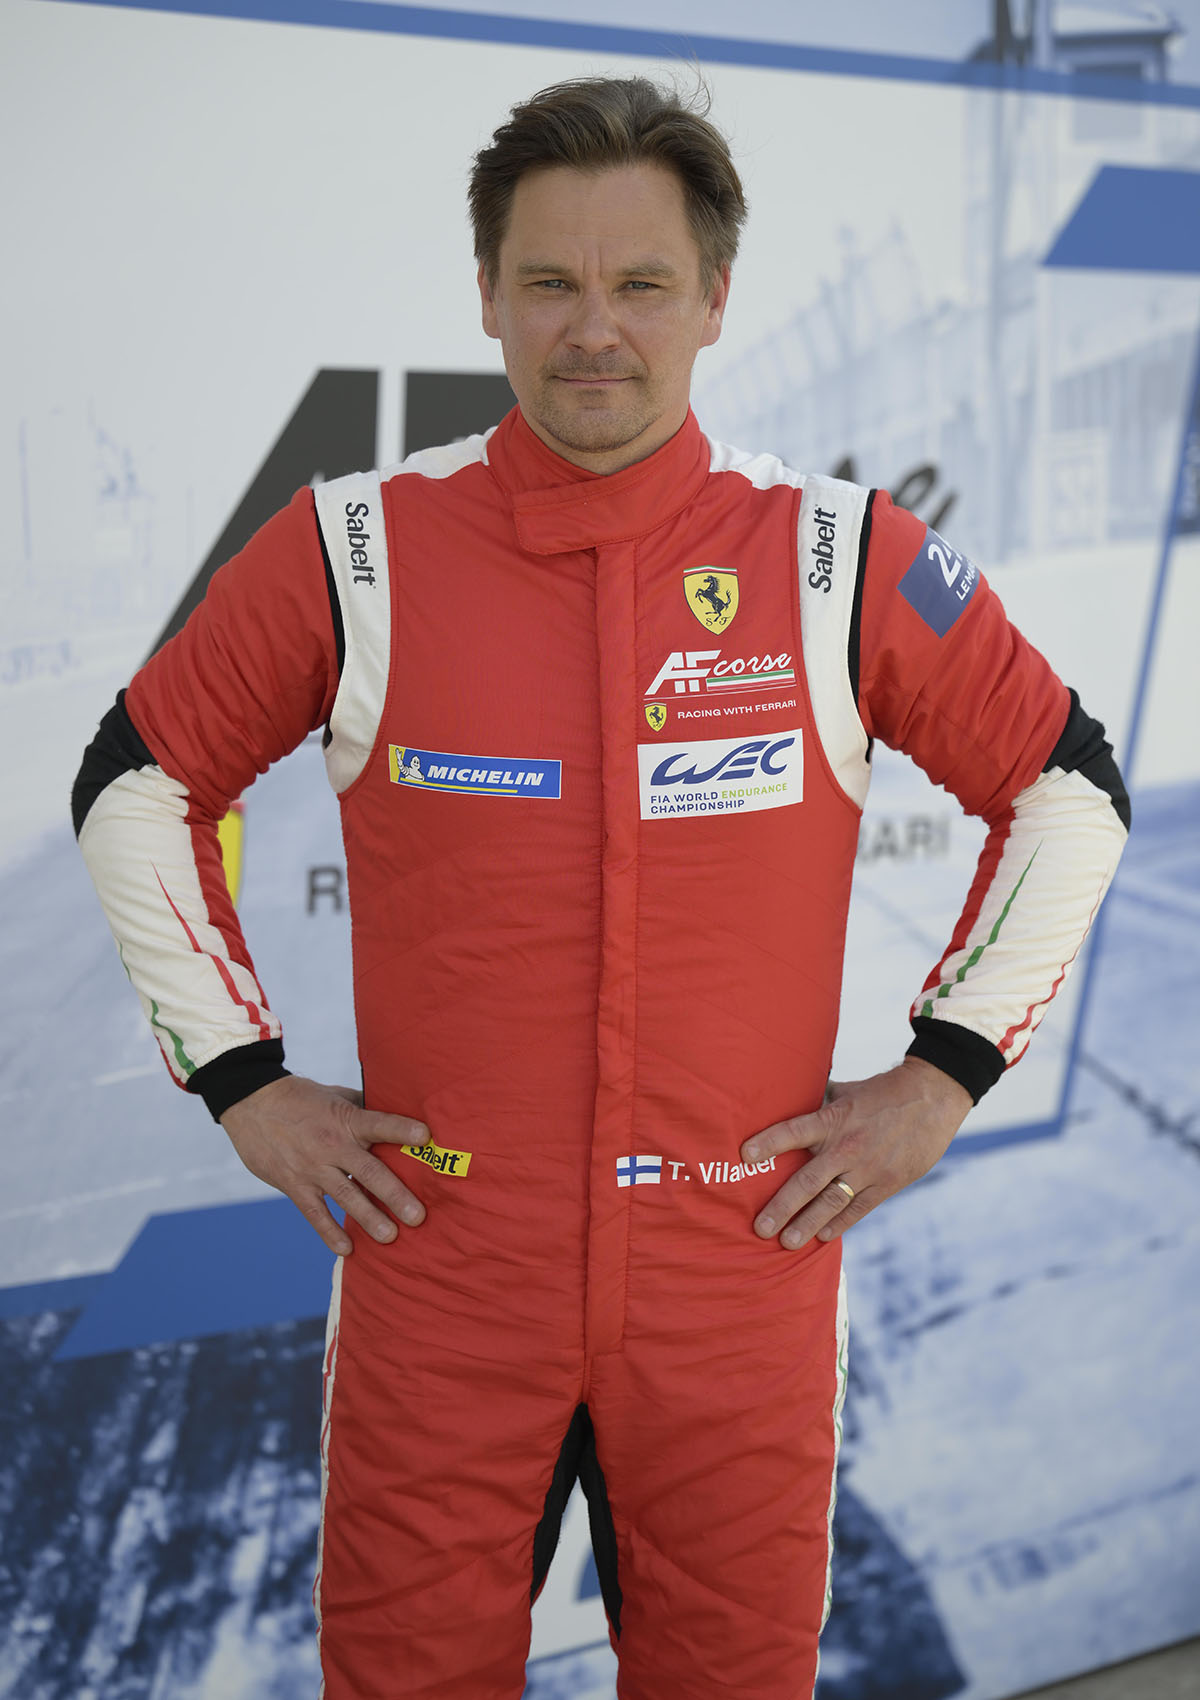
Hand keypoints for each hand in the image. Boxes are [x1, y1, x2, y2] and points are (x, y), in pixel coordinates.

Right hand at [220, 1075, 431, 1256]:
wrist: (252, 1103)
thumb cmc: (301, 1097)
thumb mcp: (336, 1096)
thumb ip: (363, 1109)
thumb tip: (396, 1117)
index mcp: (347, 1119)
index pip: (379, 1123)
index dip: (401, 1129)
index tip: (426, 1137)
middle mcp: (333, 1145)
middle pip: (369, 1171)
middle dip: (395, 1195)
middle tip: (417, 1217)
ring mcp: (313, 1168)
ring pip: (345, 1197)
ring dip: (369, 1219)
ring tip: (390, 1237)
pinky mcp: (294, 1185)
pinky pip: (315, 1213)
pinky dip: (330, 1232)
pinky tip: (347, 1250)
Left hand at [741, 1058, 971, 1250]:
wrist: (933, 1098)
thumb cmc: (883, 1092)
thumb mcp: (847, 1090)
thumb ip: (819, 1101)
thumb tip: (788, 1096)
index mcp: (834, 1119)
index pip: (794, 1131)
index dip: (769, 1143)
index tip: (744, 1156)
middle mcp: (847, 1146)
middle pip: (808, 1180)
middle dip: (781, 1206)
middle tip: (760, 1228)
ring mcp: (868, 1168)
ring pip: (831, 1202)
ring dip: (807, 1225)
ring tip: (786, 1242)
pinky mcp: (887, 1184)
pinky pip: (858, 1209)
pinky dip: (839, 1224)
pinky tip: (822, 1237)